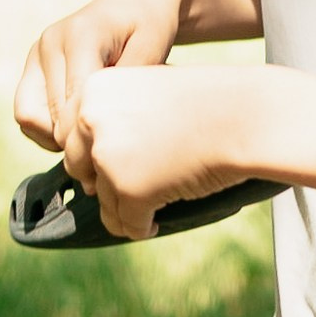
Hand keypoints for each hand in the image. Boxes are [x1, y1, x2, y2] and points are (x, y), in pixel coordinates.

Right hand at [13, 0, 185, 153]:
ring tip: (92, 133)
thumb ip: (125, 84)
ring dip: (57, 136)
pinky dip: (48, 128)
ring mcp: (38, 52)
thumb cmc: (152, 25)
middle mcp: (50, 42)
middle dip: (77, 142)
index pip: (73, 105)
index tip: (115, 155)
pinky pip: (26, 112)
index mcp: (80, 36)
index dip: (90, 137)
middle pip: (50, 117)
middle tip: (109, 151)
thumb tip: (98, 125)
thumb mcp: (153, 50)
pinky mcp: (33, 63)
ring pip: (28, 117)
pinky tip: (78, 124)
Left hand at [61, 65, 256, 240]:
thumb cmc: (206, 102)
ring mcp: (108, 157)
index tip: (118, 161)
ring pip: (103, 202)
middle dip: (103, 182)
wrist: (245, 117)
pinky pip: (126, 225)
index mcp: (93, 89)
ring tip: (153, 203)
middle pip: (77, 169)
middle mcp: (91, 120)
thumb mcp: (148, 93)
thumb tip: (88, 166)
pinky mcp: (129, 191)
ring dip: (125, 207)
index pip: (70, 135)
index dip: (92, 154)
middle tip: (133, 185)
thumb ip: (114, 119)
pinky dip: (141, 227)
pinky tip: (156, 222)